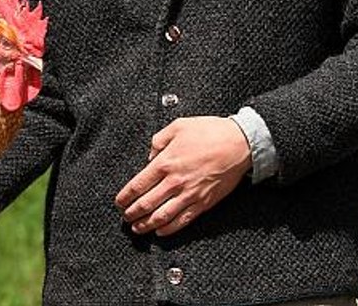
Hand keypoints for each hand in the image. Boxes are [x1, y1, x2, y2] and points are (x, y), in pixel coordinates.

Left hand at [115, 116, 251, 236]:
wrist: (239, 143)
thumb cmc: (210, 132)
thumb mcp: (178, 126)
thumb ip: (158, 140)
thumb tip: (149, 157)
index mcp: (166, 162)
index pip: (138, 186)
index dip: (125, 197)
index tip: (119, 202)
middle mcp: (174, 181)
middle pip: (146, 204)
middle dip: (132, 213)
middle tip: (125, 217)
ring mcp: (189, 194)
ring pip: (161, 217)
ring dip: (146, 225)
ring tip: (137, 228)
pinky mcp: (203, 203)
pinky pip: (182, 221)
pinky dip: (168, 229)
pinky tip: (160, 231)